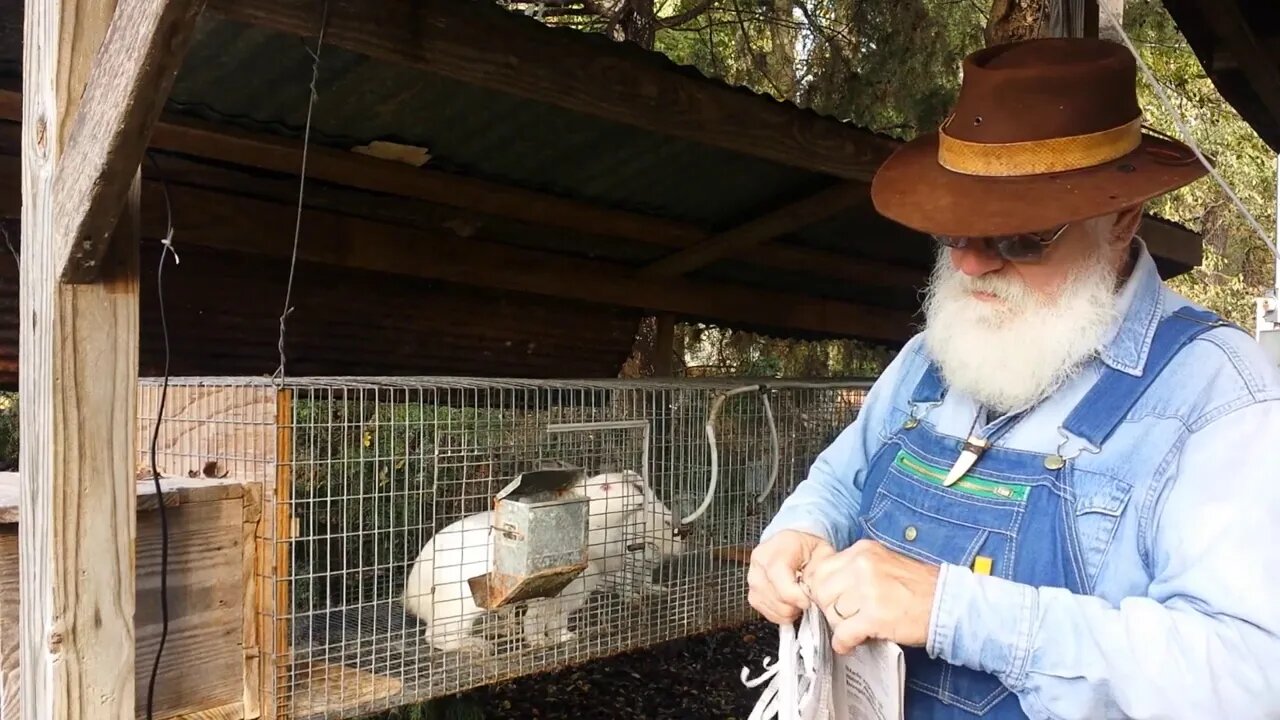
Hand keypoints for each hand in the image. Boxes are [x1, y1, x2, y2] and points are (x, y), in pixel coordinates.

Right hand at [747, 529, 835, 623]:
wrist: (792, 547)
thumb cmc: (808, 550)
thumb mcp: (822, 552)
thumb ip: (823, 569)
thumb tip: (822, 591)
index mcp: (777, 548)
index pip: (777, 574)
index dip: (794, 594)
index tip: (808, 601)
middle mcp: (760, 562)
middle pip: (775, 596)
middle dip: (796, 604)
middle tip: (807, 598)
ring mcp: (753, 579)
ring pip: (772, 608)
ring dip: (790, 610)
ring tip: (798, 598)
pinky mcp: (752, 595)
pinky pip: (767, 613)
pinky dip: (782, 614)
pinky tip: (790, 603)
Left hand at [801, 538, 939, 653]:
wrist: (948, 603)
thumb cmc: (918, 588)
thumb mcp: (883, 564)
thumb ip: (855, 569)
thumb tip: (825, 586)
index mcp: (862, 551)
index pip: (821, 569)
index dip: (823, 590)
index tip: (831, 601)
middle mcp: (861, 565)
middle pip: (821, 591)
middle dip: (829, 608)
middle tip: (844, 617)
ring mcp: (867, 590)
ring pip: (831, 612)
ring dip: (839, 625)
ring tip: (854, 629)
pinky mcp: (874, 616)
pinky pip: (843, 633)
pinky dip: (844, 643)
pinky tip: (853, 644)